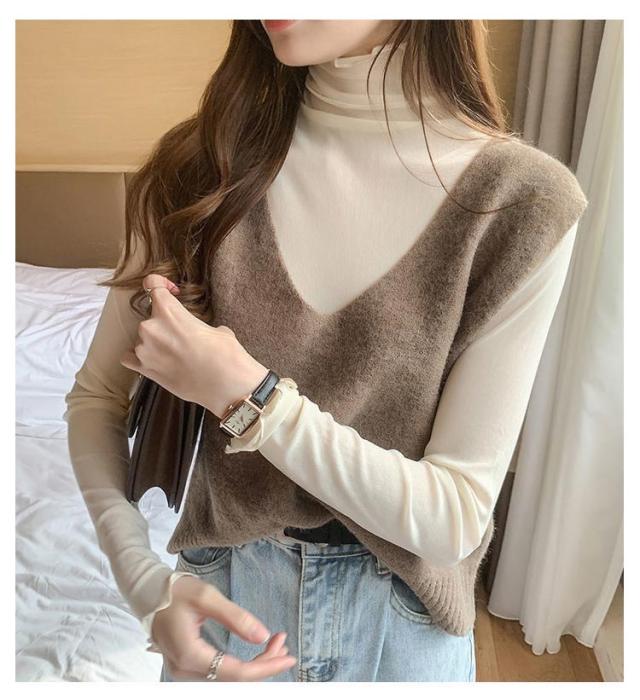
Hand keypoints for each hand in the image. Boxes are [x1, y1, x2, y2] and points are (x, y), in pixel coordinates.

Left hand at [119, 273, 268, 416]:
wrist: (228, 385)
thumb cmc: (226, 355)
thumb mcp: (215, 329)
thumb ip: (195, 324)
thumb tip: (194, 331)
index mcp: (169, 312)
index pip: (152, 284)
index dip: (161, 284)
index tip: (170, 292)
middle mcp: (151, 328)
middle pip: (150, 317)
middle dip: (165, 323)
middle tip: (183, 334)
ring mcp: (145, 350)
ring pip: (143, 338)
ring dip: (156, 342)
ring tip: (176, 353)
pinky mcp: (145, 370)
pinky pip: (130, 358)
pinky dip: (139, 357)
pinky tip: (154, 359)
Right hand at [152, 575, 296, 680]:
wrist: (148, 593)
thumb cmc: (175, 592)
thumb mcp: (207, 597)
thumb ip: (236, 617)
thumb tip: (262, 636)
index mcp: (189, 655)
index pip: (235, 673)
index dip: (265, 666)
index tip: (287, 656)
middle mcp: (185, 670)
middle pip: (234, 679)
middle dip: (264, 664)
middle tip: (283, 643)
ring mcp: (184, 670)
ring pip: (228, 677)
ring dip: (255, 664)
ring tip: (276, 645)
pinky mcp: (188, 665)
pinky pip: (220, 671)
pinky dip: (242, 663)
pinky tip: (258, 650)